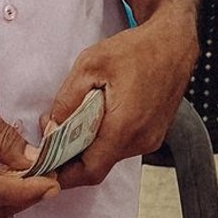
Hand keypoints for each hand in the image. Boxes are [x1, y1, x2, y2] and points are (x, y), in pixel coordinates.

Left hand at [37, 8, 198, 188]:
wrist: (174, 43)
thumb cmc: (136, 50)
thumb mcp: (90, 65)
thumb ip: (67, 100)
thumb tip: (51, 128)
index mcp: (124, 125)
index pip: (90, 170)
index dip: (63, 174)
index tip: (44, 168)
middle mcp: (141, 139)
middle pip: (98, 165)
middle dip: (71, 158)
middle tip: (51, 140)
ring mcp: (151, 139)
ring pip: (110, 156)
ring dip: (89, 146)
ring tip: (75, 122)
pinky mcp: (154, 135)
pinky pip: (123, 146)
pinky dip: (105, 139)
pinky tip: (97, 117)